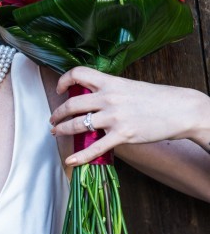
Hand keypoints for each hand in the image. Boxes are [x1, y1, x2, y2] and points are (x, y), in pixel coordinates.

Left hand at [50, 67, 209, 165]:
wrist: (181, 109)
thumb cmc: (156, 98)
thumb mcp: (128, 86)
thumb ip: (109, 90)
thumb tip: (91, 98)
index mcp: (110, 82)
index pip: (78, 73)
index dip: (64, 80)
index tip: (59, 89)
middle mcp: (108, 98)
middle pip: (72, 103)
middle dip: (58, 113)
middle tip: (53, 119)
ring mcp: (114, 117)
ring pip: (78, 124)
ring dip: (63, 130)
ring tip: (57, 132)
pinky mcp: (122, 135)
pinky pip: (95, 147)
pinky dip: (80, 156)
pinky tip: (70, 160)